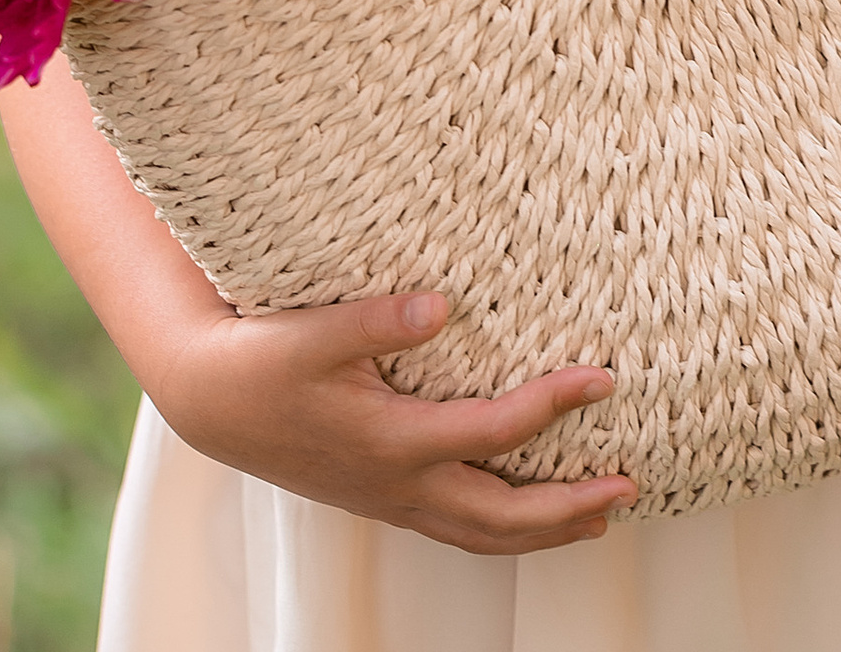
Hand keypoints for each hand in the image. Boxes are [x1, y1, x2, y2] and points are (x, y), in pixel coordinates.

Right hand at [149, 289, 635, 553]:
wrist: (212, 403)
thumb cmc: (262, 362)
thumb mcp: (311, 332)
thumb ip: (374, 320)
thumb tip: (440, 306)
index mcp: (392, 442)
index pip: (494, 432)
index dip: (554, 406)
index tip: (603, 379)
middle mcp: (398, 483)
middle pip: (502, 517)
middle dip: (570, 509)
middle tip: (629, 488)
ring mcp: (390, 498)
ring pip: (481, 534)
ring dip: (544, 531)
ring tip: (598, 518)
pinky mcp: (381, 495)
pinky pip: (457, 527)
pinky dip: (503, 528)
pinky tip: (524, 511)